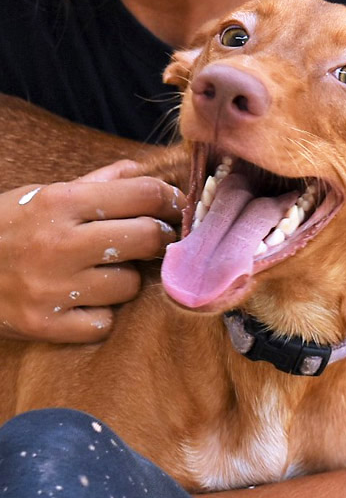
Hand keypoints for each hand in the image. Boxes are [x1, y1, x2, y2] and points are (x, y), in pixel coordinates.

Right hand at [0, 159, 184, 342]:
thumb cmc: (3, 229)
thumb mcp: (40, 195)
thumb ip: (94, 183)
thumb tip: (139, 172)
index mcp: (60, 202)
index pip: (143, 195)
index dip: (170, 201)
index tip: (176, 209)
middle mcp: (60, 243)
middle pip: (146, 239)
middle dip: (158, 239)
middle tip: (151, 241)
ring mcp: (53, 288)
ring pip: (128, 286)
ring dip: (124, 281)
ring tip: (99, 275)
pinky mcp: (46, 325)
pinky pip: (103, 323)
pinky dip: (99, 315)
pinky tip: (80, 304)